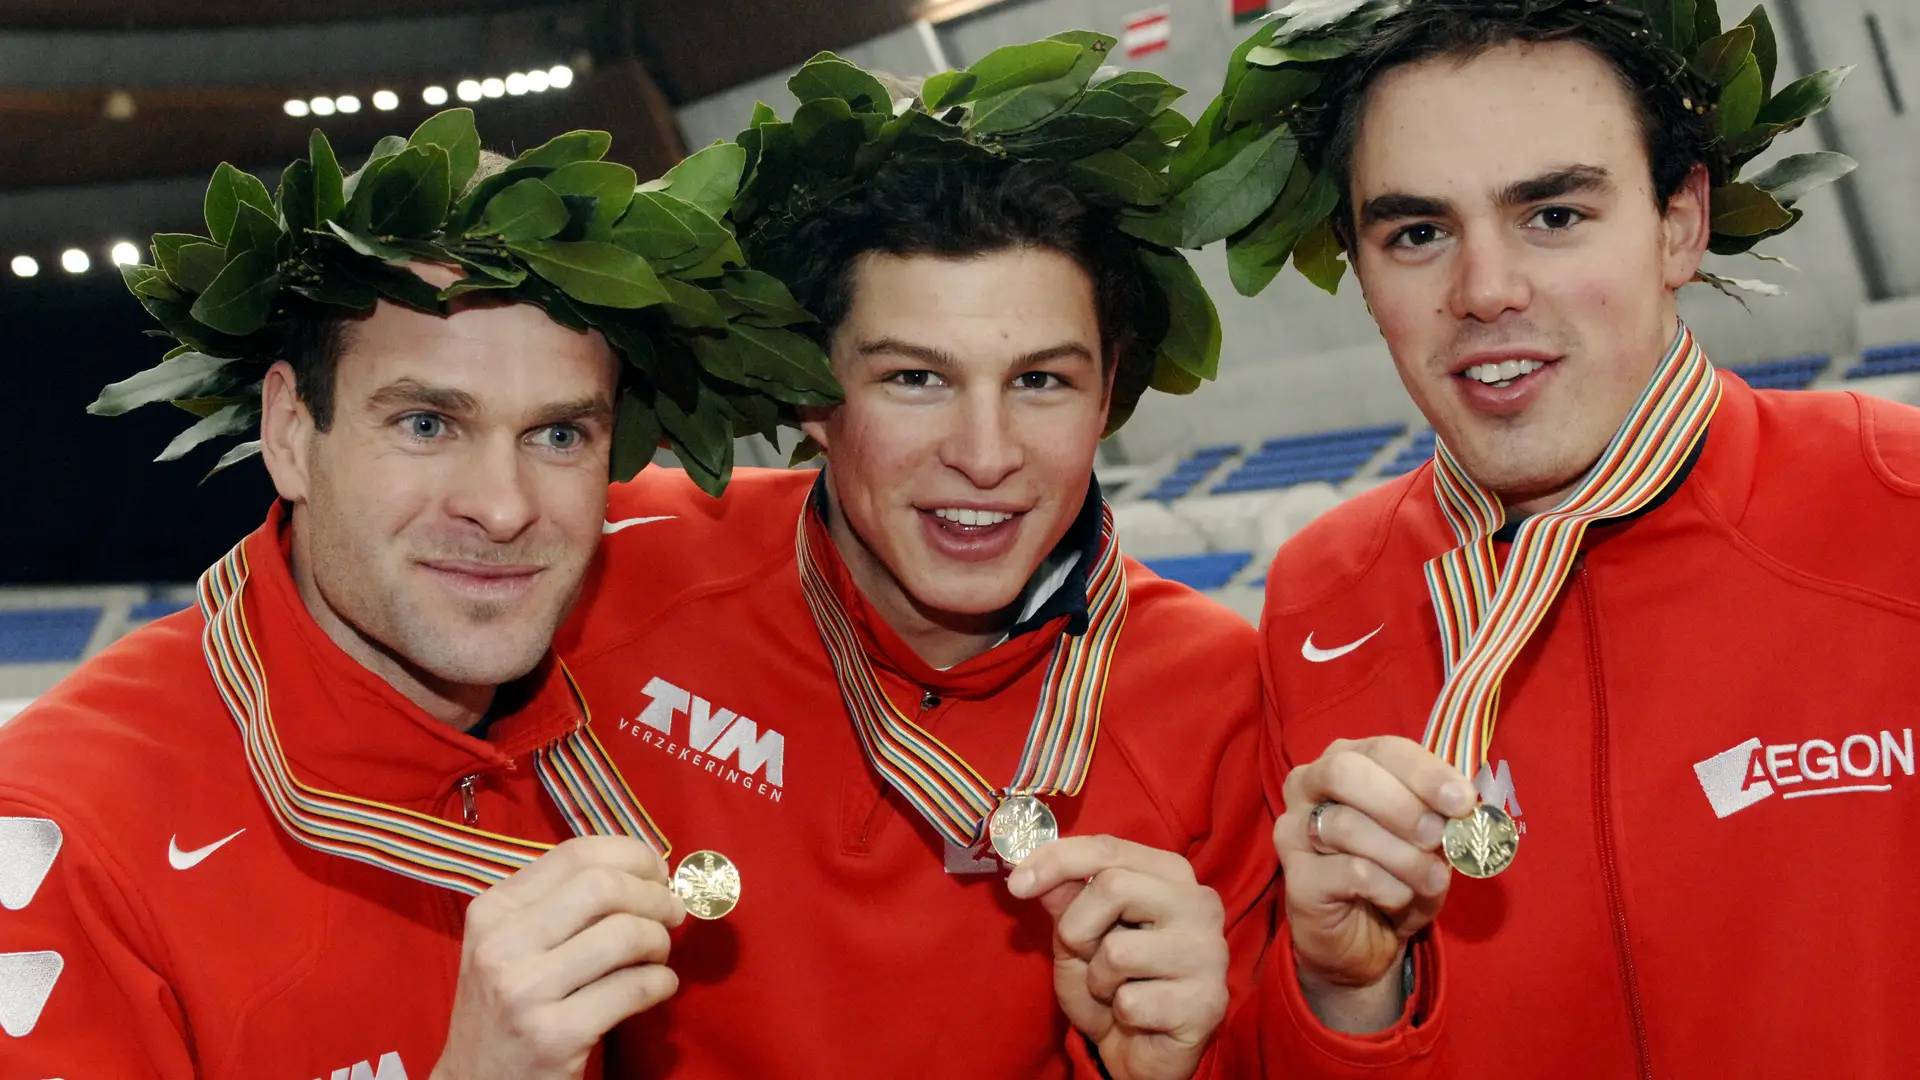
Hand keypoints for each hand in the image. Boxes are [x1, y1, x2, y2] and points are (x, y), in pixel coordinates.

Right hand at [431, 836, 686, 1079]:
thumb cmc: (506, 1007)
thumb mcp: (511, 945)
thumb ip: (561, 904)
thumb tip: (645, 870)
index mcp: (493, 909)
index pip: (577, 853)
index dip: (633, 855)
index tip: (658, 873)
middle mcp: (501, 944)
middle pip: (604, 886)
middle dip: (654, 896)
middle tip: (671, 914)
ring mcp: (524, 991)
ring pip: (624, 934)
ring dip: (659, 941)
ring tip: (658, 956)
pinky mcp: (553, 1036)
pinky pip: (633, 988)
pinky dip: (661, 983)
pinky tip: (658, 988)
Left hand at [1009, 836, 1228, 1079]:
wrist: (1140, 1052)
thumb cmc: (1111, 984)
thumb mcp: (1077, 936)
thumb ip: (1063, 898)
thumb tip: (1031, 866)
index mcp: (1171, 875)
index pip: (1108, 848)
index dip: (1055, 860)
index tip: (1016, 885)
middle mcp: (1200, 904)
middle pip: (1113, 886)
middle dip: (1078, 929)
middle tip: (1085, 956)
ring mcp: (1209, 952)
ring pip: (1119, 950)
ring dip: (1098, 980)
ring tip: (1116, 990)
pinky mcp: (1208, 1002)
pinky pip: (1132, 1002)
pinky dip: (1119, 1014)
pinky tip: (1140, 1017)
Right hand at [1276, 736, 1474, 1032]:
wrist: (1364, 939)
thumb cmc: (1396, 874)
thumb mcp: (1428, 840)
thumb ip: (1439, 815)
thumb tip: (1463, 804)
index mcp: (1344, 760)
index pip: (1383, 749)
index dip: (1425, 772)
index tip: (1462, 801)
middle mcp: (1308, 785)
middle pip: (1345, 772)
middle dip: (1402, 806)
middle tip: (1437, 836)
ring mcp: (1294, 829)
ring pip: (1347, 825)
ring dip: (1403, 856)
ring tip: (1432, 879)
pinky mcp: (1296, 877)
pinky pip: (1350, 871)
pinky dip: (1389, 887)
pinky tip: (1400, 899)